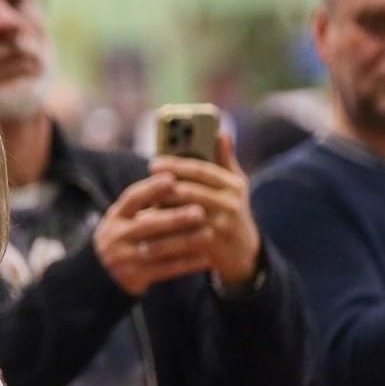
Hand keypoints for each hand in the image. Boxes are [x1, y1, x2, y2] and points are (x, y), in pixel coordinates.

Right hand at [94, 176, 212, 296]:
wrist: (101, 275)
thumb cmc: (125, 237)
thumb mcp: (125, 218)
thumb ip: (145, 202)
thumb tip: (178, 176)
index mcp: (116, 216)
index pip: (132, 198)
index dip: (151, 188)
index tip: (172, 179)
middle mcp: (116, 236)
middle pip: (147, 225)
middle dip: (175, 218)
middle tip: (200, 212)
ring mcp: (123, 258)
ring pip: (158, 249)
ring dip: (186, 242)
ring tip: (209, 234)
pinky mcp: (134, 277)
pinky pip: (164, 270)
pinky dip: (186, 264)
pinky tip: (205, 258)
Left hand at [148, 132, 261, 287]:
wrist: (243, 253)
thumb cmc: (232, 210)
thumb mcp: (235, 185)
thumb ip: (225, 160)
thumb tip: (220, 132)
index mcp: (232, 184)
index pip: (201, 170)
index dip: (176, 165)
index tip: (153, 163)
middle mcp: (230, 203)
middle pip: (191, 192)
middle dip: (165, 189)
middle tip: (143, 186)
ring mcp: (222, 225)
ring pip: (185, 216)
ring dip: (162, 214)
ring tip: (140, 213)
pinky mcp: (213, 246)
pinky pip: (184, 238)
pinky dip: (166, 237)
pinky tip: (148, 236)